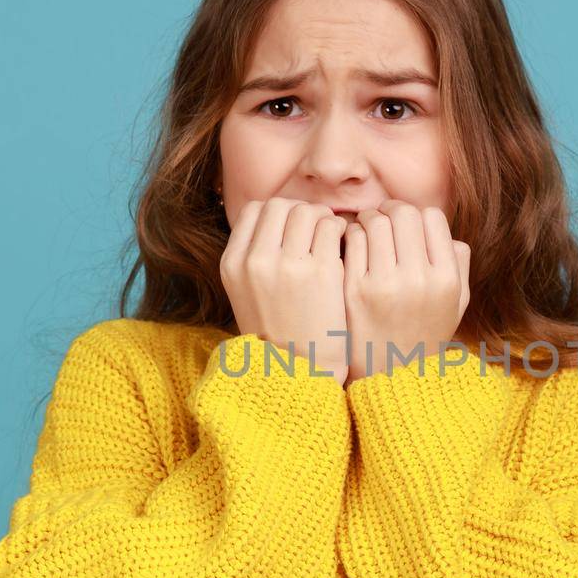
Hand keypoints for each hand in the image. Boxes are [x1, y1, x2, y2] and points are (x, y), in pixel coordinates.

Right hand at [220, 196, 349, 383]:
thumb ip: (256, 256)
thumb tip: (281, 218)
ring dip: (323, 218)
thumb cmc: (279, 332)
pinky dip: (341, 230)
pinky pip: (332, 227)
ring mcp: (288, 265)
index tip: (294, 227)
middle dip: (302, 212)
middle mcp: (256, 260)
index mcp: (233, 264)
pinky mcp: (321, 272)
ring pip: (307, 211)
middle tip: (317, 230)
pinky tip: (344, 246)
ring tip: (331, 237)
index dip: (279, 212)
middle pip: (281, 205)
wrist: (300, 372)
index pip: (256, 210)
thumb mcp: (248, 293)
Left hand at [341, 199, 470, 382]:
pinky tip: (352, 244)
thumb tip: (447, 234)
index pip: (432, 218)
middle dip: (391, 209)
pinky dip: (352, 234)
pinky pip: (354, 241)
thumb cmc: (422, 335)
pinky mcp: (354, 290)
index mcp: (446, 280)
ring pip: (376, 222)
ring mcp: (385, 285)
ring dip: (369, 218)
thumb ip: (458, 266)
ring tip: (366, 228)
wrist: (388, 377)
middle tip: (382, 217)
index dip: (417, 214)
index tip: (406, 223)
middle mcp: (419, 280)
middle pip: (404, 214)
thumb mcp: (455, 305)